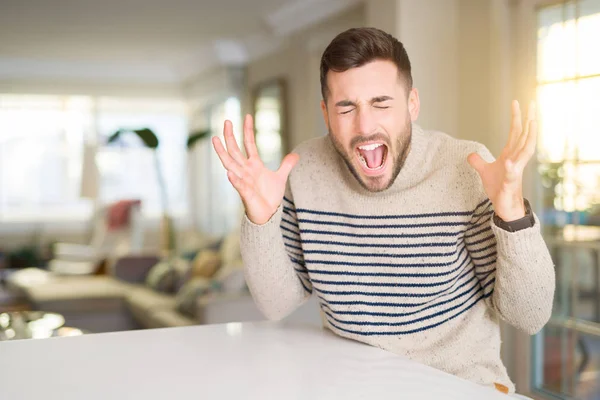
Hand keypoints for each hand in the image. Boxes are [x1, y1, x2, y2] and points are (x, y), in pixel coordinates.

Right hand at [212, 114, 298, 224]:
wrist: (268, 214)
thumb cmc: (269, 196)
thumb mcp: (280, 177)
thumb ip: (286, 165)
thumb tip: (296, 155)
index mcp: (254, 165)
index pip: (249, 143)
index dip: (248, 130)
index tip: (247, 115)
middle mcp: (245, 170)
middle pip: (235, 150)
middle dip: (230, 136)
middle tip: (226, 121)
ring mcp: (243, 181)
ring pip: (229, 164)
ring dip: (222, 152)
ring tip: (215, 139)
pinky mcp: (245, 193)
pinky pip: (238, 185)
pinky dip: (233, 179)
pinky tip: (228, 172)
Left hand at [467, 100, 536, 221]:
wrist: (505, 207)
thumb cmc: (499, 188)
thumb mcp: (485, 172)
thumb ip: (478, 162)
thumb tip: (470, 154)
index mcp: (510, 154)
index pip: (515, 132)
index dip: (516, 117)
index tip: (516, 102)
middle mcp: (516, 160)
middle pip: (525, 136)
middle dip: (529, 120)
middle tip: (533, 103)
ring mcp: (515, 171)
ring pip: (526, 151)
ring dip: (529, 137)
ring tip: (532, 122)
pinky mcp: (510, 184)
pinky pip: (511, 174)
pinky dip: (510, 168)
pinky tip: (508, 162)